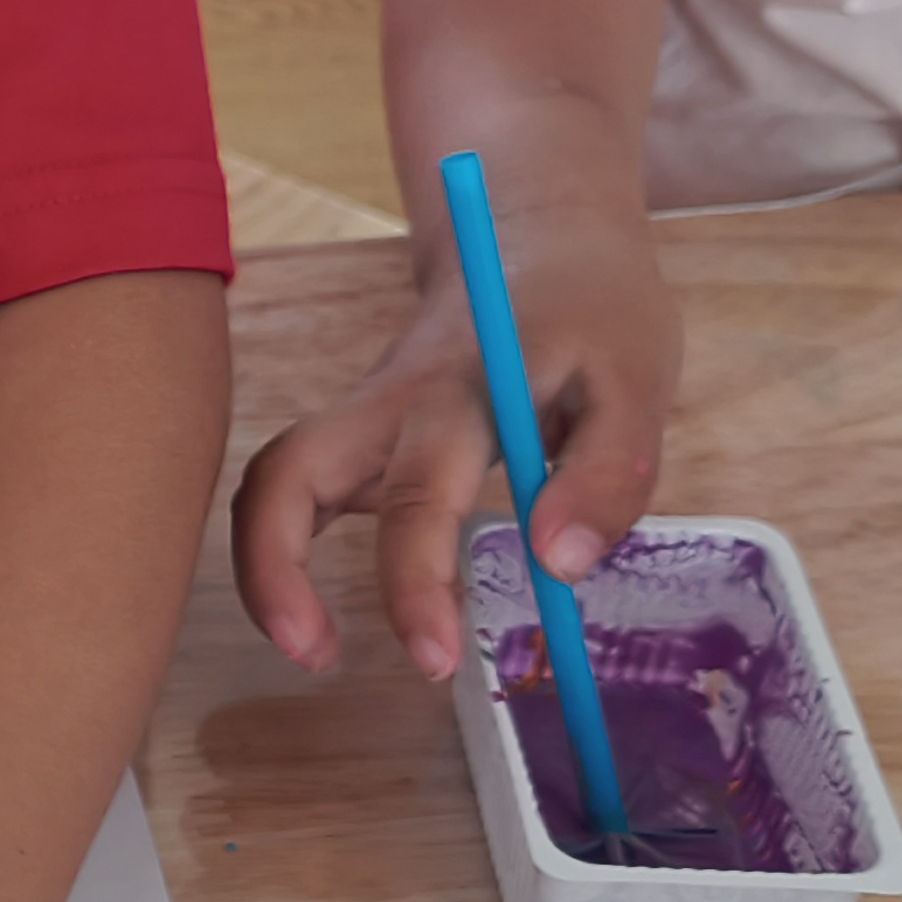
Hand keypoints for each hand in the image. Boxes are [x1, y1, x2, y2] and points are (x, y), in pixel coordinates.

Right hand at [230, 217, 678, 678]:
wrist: (537, 242)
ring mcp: (359, 416)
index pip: (416, 491)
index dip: (415, 581)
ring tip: (310, 648)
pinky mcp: (355, 436)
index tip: (440, 660)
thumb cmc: (592, 316)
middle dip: (280, 573)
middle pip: (289, 476)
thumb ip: (607, 473)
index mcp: (458, 391)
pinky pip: (292, 491)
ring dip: (265, 566)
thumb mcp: (637, 381)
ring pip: (271, 481)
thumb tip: (558, 567)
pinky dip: (282, 552)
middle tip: (318, 659)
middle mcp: (385, 402)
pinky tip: (318, 612)